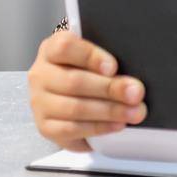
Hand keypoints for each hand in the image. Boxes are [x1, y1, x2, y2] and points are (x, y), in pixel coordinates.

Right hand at [27, 32, 146, 151]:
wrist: (69, 93)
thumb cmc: (87, 68)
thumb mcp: (95, 55)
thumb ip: (109, 56)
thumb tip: (132, 76)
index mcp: (51, 49)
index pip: (65, 47)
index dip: (90, 56)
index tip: (114, 67)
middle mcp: (41, 75)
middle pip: (74, 82)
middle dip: (110, 88)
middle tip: (136, 93)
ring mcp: (40, 103)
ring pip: (74, 108)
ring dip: (109, 111)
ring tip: (134, 112)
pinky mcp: (45, 126)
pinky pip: (71, 129)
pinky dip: (98, 127)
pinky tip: (117, 124)